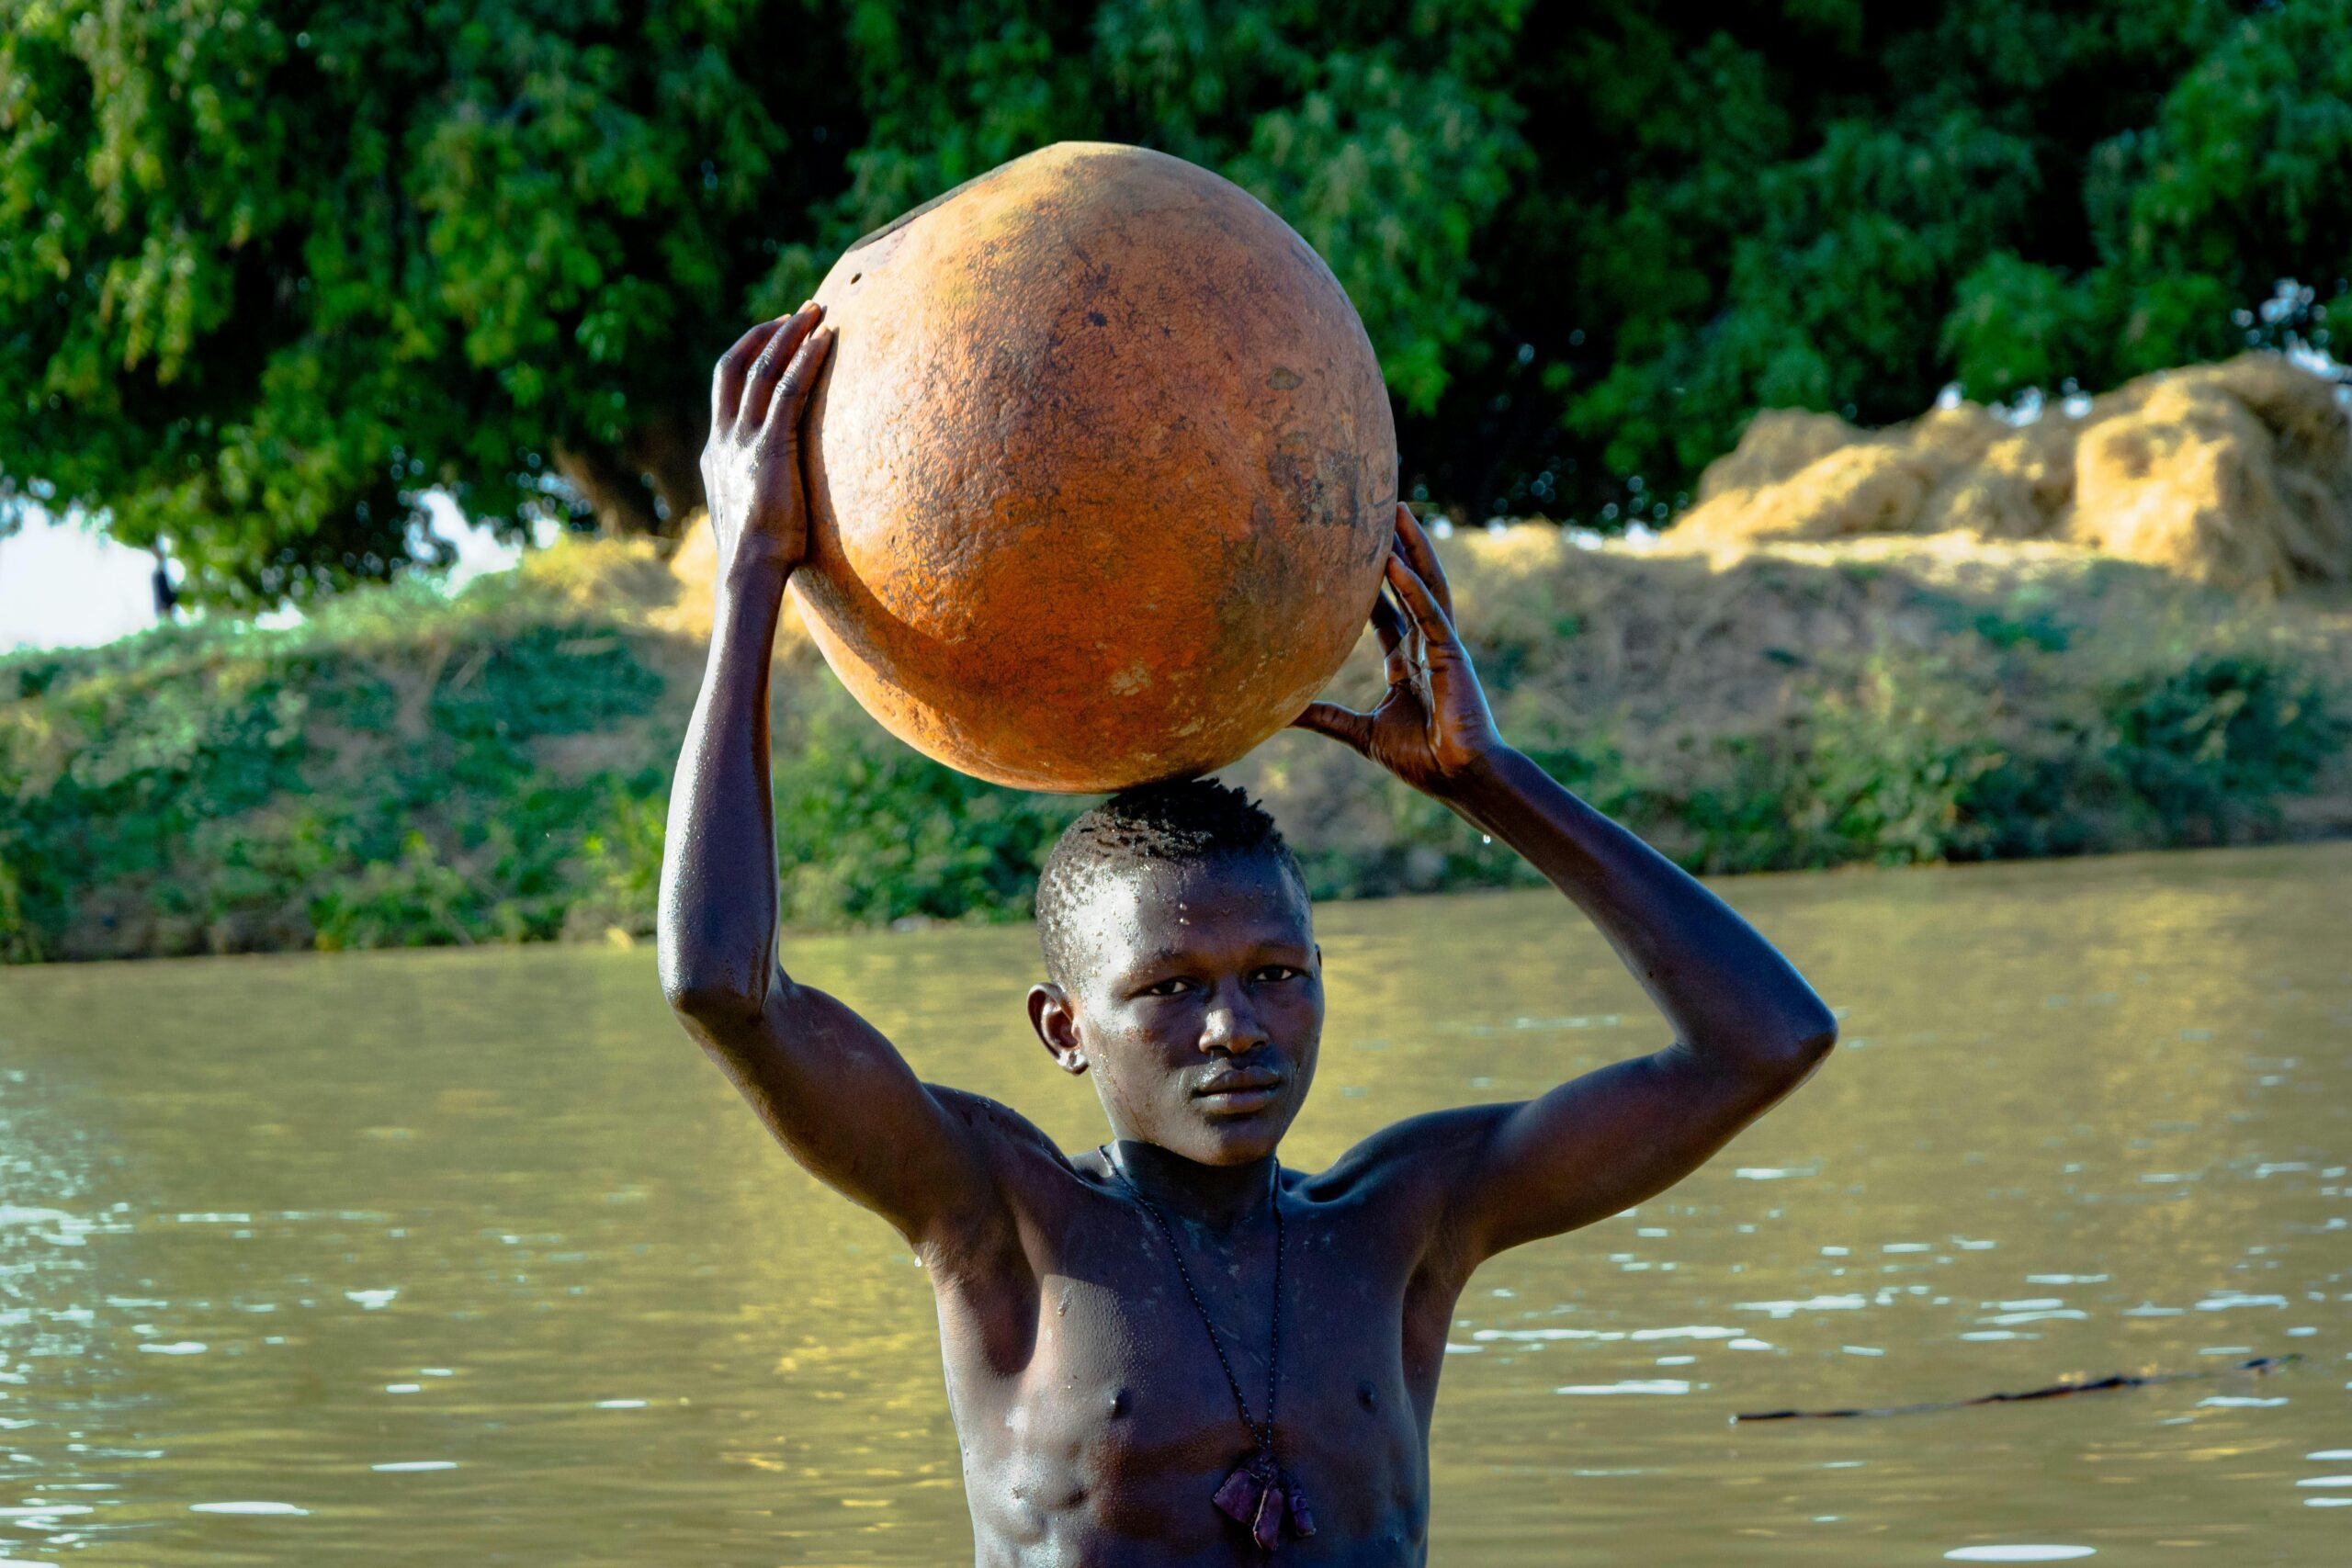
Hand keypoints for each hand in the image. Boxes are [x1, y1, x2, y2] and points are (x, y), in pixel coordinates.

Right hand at [701, 303, 835, 581]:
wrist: (749, 573)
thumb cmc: (758, 556)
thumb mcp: (752, 511)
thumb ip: (759, 489)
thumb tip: (781, 491)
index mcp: (716, 452)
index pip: (726, 386)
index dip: (748, 353)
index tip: (775, 335)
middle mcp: (724, 438)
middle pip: (736, 365)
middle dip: (767, 333)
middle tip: (799, 312)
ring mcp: (743, 441)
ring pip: (763, 370)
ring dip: (790, 335)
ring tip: (817, 311)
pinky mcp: (770, 448)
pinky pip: (789, 392)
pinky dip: (806, 361)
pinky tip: (826, 341)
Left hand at [1292, 504, 1505, 794]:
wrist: (1457, 779)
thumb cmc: (1420, 759)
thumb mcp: (1358, 732)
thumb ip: (1321, 717)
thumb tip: (1274, 715)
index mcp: (1406, 663)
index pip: (1386, 610)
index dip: (1371, 580)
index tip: (1353, 549)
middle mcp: (1425, 647)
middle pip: (1409, 584)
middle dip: (1396, 547)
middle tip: (1380, 508)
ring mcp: (1442, 648)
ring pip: (1427, 586)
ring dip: (1413, 549)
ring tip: (1398, 512)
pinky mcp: (1453, 658)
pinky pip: (1432, 617)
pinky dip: (1415, 591)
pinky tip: (1397, 566)